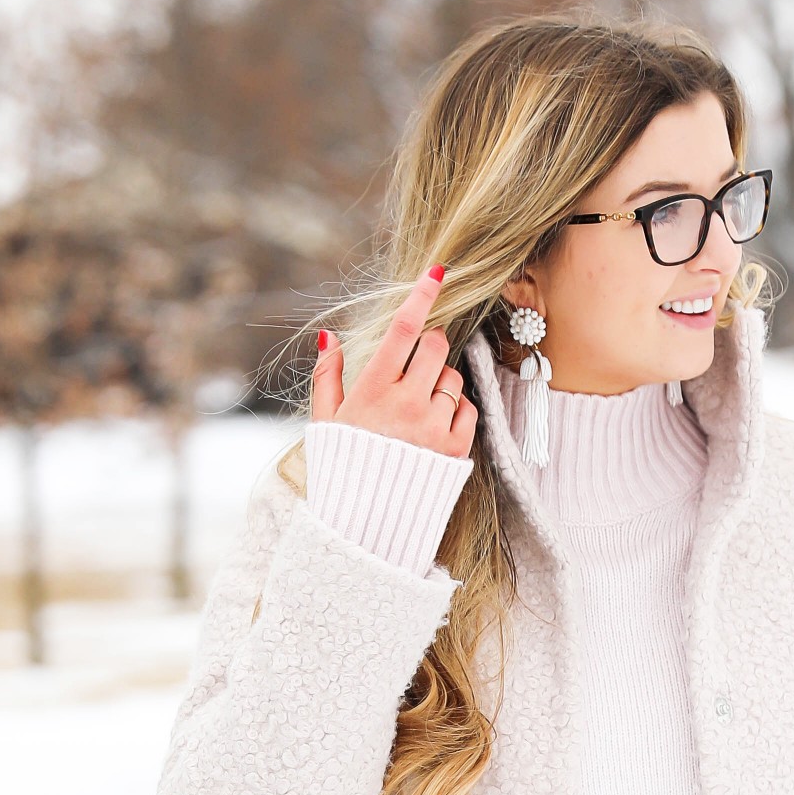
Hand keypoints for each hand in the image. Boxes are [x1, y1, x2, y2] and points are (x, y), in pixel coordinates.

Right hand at [312, 267, 476, 460]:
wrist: (365, 523)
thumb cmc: (343, 467)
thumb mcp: (326, 422)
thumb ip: (328, 376)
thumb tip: (331, 335)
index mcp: (373, 390)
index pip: (404, 329)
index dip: (422, 295)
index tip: (436, 272)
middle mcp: (406, 404)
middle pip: (436, 345)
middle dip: (432, 343)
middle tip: (420, 359)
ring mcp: (433, 427)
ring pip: (453, 378)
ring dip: (442, 380)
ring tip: (421, 404)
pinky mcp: (454, 449)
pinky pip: (468, 409)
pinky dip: (456, 409)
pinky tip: (434, 425)